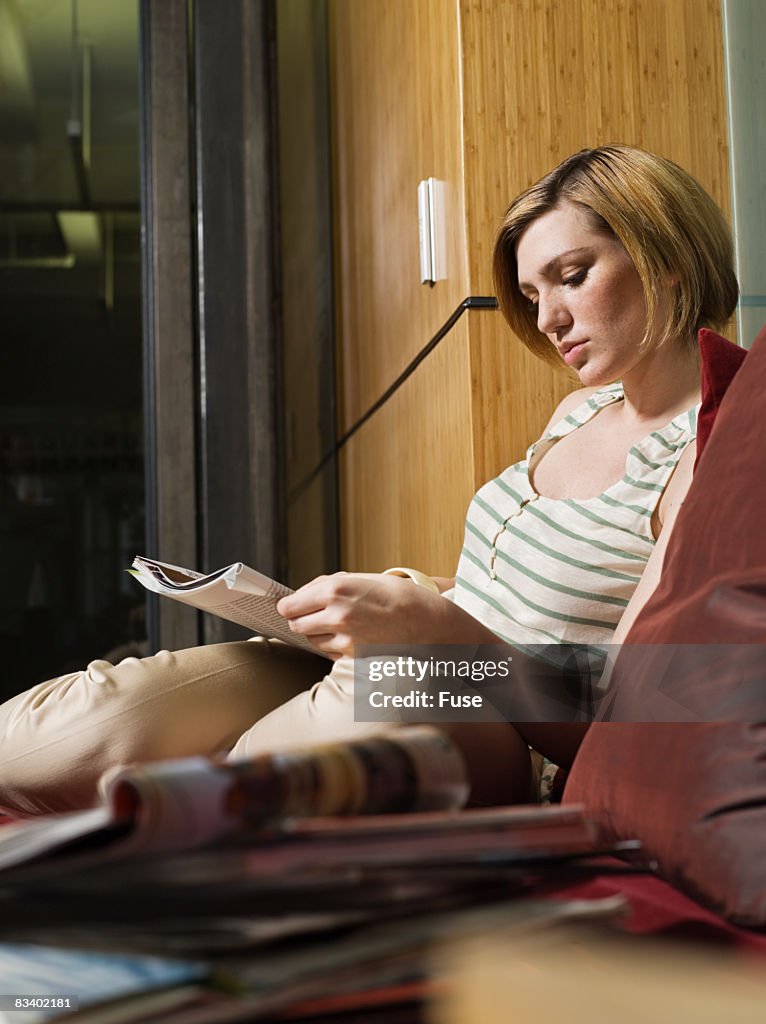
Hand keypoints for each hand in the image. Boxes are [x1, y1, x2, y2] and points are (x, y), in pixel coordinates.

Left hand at [276, 572, 492, 658]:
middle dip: (302, 621)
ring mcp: (345, 638)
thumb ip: (330, 585)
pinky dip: (335, 648)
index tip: (292, 607)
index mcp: (335, 589)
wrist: (429, 622)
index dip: (289, 606)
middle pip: (296, 625)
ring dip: (319, 635)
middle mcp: (336, 614)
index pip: (289, 605)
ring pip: (312, 641)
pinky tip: (353, 638)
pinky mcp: (354, 657)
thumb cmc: (398, 596)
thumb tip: (302, 595)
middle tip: (316, 616)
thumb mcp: (363, 579)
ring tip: (341, 626)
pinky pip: (330, 654)